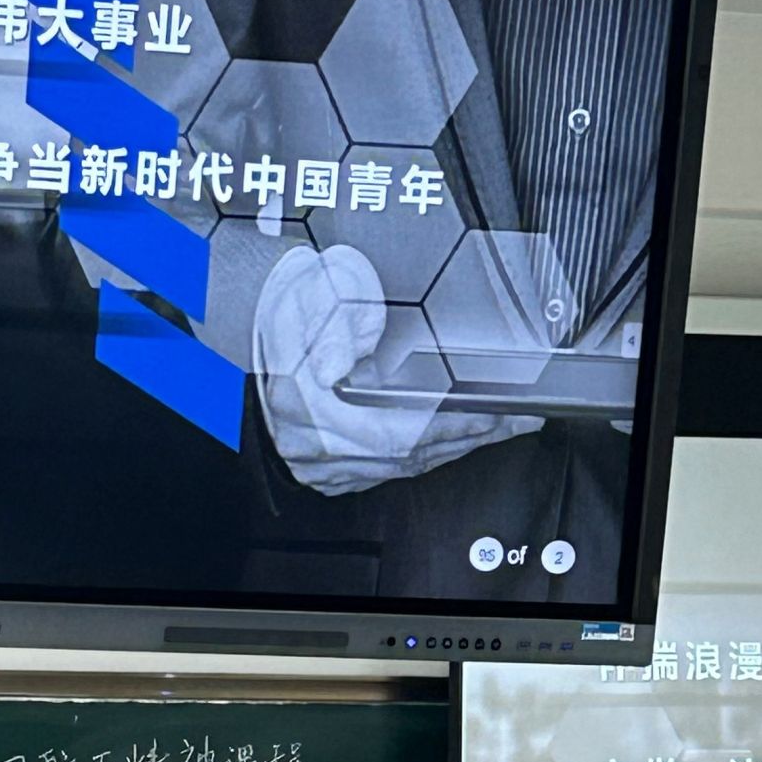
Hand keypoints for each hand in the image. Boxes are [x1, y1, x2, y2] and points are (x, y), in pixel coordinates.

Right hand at [254, 244, 540, 496]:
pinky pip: (385, 471)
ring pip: (399, 467)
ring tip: (500, 429)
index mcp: (304, 401)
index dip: (453, 426)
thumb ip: (333, 315)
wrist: (244, 334)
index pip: (396, 429)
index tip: (495, 415)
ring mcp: (316, 462)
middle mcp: (309, 441)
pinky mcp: (324, 469)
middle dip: (470, 437)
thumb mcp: (309, 290)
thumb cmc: (283, 309)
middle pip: (408, 455)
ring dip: (454, 448)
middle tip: (518, 422)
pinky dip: (425, 456)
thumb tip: (342, 356)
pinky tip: (453, 442)